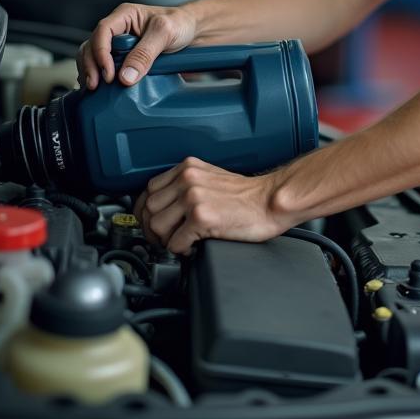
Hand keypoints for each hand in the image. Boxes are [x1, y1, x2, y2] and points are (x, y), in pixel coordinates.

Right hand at [76, 2, 196, 89]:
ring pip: (93, 58)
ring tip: (96, 89)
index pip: (102, 31)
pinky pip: (106, 68)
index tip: (108, 73)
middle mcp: (118, 30)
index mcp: (124, 16)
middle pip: (91, 46)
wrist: (195, 32)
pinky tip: (102, 89)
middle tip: (97, 84)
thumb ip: (145, 53)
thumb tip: (126, 75)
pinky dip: (101, 78)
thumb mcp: (165, 33)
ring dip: (92, 73)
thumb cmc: (181, 23)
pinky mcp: (124, 59)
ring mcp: (120, 45)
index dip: (100, 52)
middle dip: (91, 66)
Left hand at [133, 157, 285, 254]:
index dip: (147, 212)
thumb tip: (163, 207)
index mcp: (188, 167)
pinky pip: (174, 243)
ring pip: (156, 227)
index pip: (149, 190)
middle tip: (167, 239)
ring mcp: (193, 197)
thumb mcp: (211, 178)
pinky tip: (195, 246)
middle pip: (148, 209)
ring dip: (167, 241)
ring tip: (183, 242)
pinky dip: (182, 251)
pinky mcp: (201, 217)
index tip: (152, 224)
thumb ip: (186, 186)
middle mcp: (188, 178)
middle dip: (154, 230)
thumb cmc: (247, 195)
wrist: (271, 201)